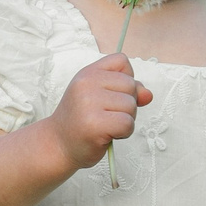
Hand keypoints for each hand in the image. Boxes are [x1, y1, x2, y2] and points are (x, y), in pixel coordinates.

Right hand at [43, 54, 153, 171]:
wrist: (58, 145)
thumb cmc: (81, 121)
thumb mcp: (100, 96)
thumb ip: (125, 90)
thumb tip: (148, 95)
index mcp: (87, 73)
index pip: (122, 61)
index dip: (125, 79)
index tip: (111, 94)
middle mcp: (86, 84)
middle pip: (131, 85)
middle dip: (127, 104)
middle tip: (106, 115)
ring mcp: (89, 103)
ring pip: (131, 105)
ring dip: (125, 120)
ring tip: (106, 125)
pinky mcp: (94, 124)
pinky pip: (127, 123)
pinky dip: (124, 132)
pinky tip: (108, 135)